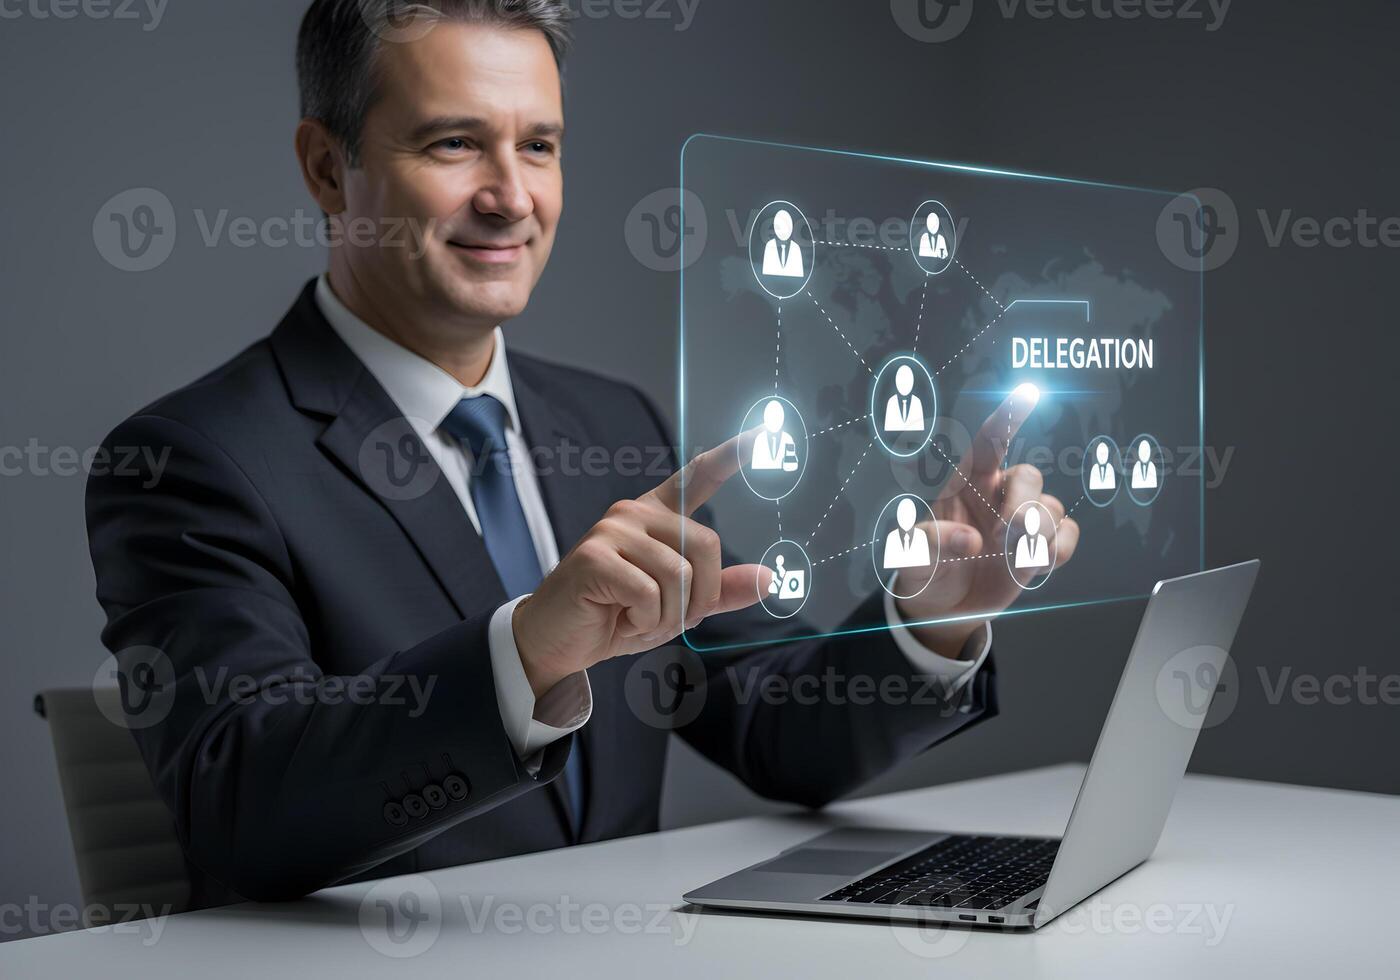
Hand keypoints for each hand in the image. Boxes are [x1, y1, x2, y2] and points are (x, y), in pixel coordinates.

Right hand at [512, 433, 768, 697]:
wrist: (559, 639)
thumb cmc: (616, 616)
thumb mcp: (678, 607)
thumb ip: (719, 591)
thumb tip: (768, 579)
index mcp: (656, 517)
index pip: (695, 480)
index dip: (727, 459)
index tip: (759, 437)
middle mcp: (634, 513)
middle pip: (705, 547)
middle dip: (697, 598)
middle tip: (663, 617)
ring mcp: (612, 530)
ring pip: (678, 576)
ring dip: (667, 616)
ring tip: (636, 618)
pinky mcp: (595, 556)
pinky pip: (650, 593)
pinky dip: (644, 620)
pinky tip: (620, 617)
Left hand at [894, 385, 1080, 657]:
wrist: (944, 609)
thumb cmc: (925, 571)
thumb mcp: (913, 558)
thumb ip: (931, 544)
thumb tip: (971, 539)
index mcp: (965, 483)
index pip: (990, 441)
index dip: (1009, 416)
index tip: (1029, 392)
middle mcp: (997, 495)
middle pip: (1029, 477)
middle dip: (1025, 505)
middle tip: (1007, 535)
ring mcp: (1022, 520)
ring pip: (1052, 509)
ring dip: (1038, 536)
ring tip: (1011, 561)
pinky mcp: (1041, 547)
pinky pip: (1068, 535)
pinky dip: (1058, 551)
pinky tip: (1033, 567)